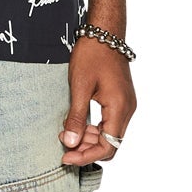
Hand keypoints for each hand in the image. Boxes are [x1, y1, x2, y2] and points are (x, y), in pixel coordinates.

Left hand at [60, 37, 133, 166]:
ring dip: (90, 140)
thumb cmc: (92, 55)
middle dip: (87, 150)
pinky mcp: (121, 101)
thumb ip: (77, 117)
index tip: (66, 157)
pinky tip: (78, 126)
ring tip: (68, 134)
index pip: (108, 146)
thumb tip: (71, 143)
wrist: (104, 34)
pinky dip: (95, 130)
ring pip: (111, 135)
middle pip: (111, 144)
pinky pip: (110, 124)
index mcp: (120, 108)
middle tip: (64, 146)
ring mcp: (126, 105)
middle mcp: (128, 110)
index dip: (86, 156)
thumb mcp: (79, 87)